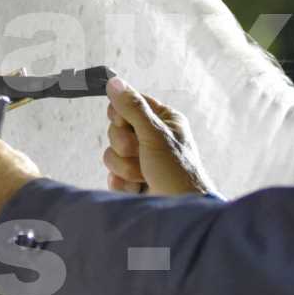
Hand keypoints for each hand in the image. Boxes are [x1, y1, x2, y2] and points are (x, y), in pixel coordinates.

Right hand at [104, 76, 217, 196]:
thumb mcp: (155, 134)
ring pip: (111, 153)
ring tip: (144, 175)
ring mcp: (141, 160)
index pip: (128, 103)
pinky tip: (140, 187)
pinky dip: (124, 182)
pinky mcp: (133, 179)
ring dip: (126, 167)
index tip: (126, 123)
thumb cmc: (178, 172)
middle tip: (141, 154)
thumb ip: (132, 108)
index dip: (120, 114)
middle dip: (125, 146)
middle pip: (115, 129)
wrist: (182, 212)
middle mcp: (151, 137)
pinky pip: (112, 174)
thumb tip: (114, 82)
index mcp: (162, 120)